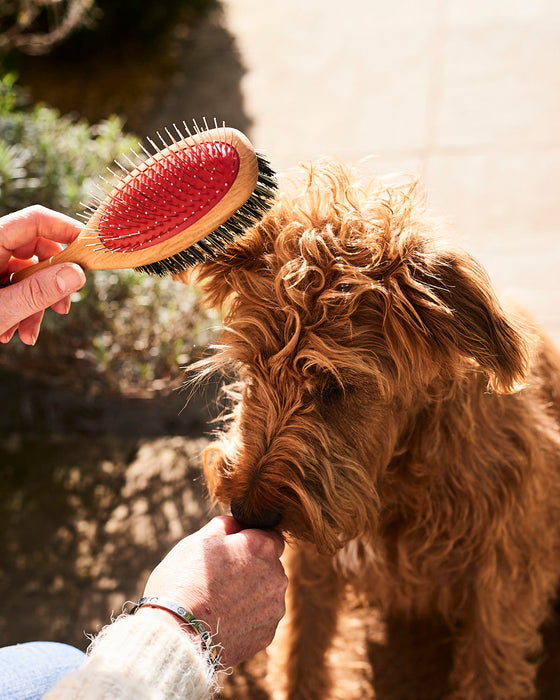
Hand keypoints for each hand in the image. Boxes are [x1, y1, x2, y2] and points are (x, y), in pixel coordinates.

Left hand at [0, 205, 85, 344]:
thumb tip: (77, 275)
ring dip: (36, 304)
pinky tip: (13, 332)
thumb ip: (38, 292)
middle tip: (63, 309)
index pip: (36, 220)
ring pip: (28, 274)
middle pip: (37, 251)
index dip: (67, 230)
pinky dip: (21, 310)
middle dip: (53, 283)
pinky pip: (14, 288)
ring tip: (28, 334)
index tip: (91, 250)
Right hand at [138, 516, 287, 666]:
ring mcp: (273, 607)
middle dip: (251, 568)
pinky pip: (260, 619)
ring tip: (219, 602)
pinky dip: (247, 618)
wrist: (175, 634)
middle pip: (269, 566)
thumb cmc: (182, 582)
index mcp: (262, 547)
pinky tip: (223, 620)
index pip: (270, 537)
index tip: (231, 552)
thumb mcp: (197, 541)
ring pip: (266, 593)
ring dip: (251, 594)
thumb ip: (225, 526)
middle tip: (220, 578)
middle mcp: (276, 576)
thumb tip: (237, 522)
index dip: (251, 542)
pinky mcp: (267, 634)